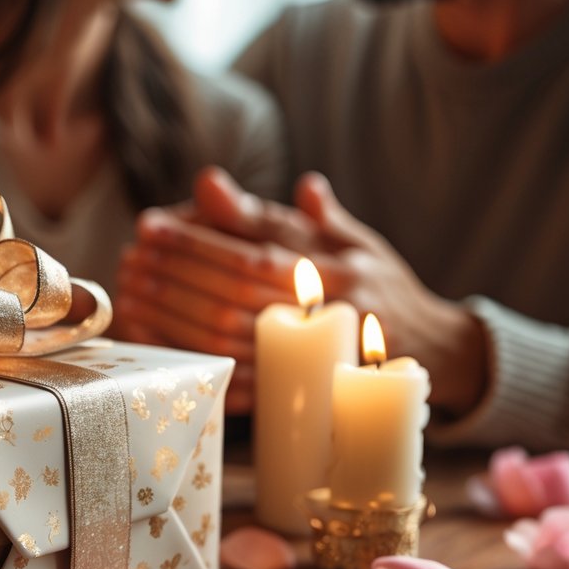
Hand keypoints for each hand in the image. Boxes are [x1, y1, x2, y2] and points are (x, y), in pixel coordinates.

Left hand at [116, 167, 487, 415]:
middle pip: (238, 291)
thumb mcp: (360, 240)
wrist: (434, 354)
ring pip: (234, 335)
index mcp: (340, 266)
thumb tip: (277, 181)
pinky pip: (244, 380)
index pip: (258, 248)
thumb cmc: (384, 287)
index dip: (202, 238)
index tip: (153, 225)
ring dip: (177, 316)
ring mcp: (316, 353)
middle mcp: (329, 309)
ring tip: (136, 294)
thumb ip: (317, 213)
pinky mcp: (305, 387)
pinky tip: (165, 347)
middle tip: (134, 257)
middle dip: (179, 273)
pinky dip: (202, 365)